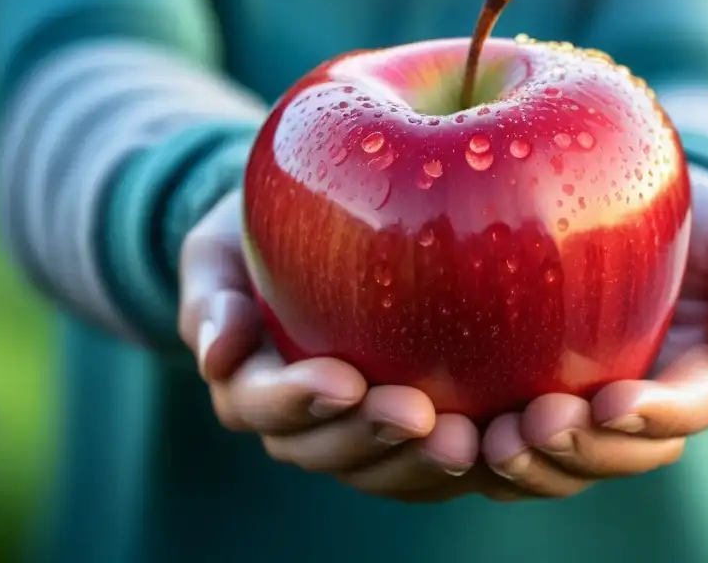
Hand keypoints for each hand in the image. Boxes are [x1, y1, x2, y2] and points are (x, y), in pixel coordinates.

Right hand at [177, 191, 479, 501]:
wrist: (295, 239)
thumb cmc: (252, 238)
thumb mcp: (217, 250)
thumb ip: (212, 295)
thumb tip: (216, 355)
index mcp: (246, 384)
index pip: (262, 404)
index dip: (300, 400)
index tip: (345, 380)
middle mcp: (294, 422)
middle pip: (323, 448)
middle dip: (369, 437)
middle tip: (419, 416)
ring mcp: (348, 431)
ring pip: (376, 469)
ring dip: (416, 461)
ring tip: (466, 441)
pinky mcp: (399, 432)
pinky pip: (421, 463)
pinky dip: (457, 462)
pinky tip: (495, 441)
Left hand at [479, 167, 707, 498]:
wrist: (635, 205)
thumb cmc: (700, 218)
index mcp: (704, 377)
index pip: (688, 409)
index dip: (654, 415)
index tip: (611, 401)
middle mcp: (649, 407)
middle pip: (624, 452)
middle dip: (583, 449)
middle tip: (534, 426)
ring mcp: (593, 408)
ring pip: (570, 463)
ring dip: (534, 464)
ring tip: (493, 443)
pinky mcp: (540, 399)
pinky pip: (521, 446)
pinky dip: (492, 457)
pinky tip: (459, 440)